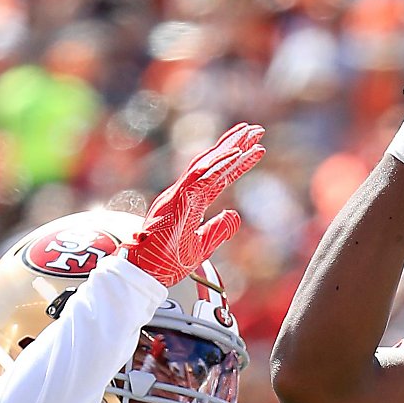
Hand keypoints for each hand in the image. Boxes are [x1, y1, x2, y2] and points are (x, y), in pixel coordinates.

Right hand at [127, 122, 264, 287]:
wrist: (146, 272)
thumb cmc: (167, 261)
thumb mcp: (201, 246)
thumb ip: (218, 230)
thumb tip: (234, 215)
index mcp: (190, 201)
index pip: (217, 177)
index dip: (237, 163)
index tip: (256, 150)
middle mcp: (184, 192)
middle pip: (212, 162)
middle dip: (235, 144)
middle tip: (257, 130)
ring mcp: (179, 194)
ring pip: (207, 163)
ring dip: (230, 148)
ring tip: (251, 134)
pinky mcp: (177, 200)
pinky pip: (200, 178)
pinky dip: (218, 165)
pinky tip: (235, 154)